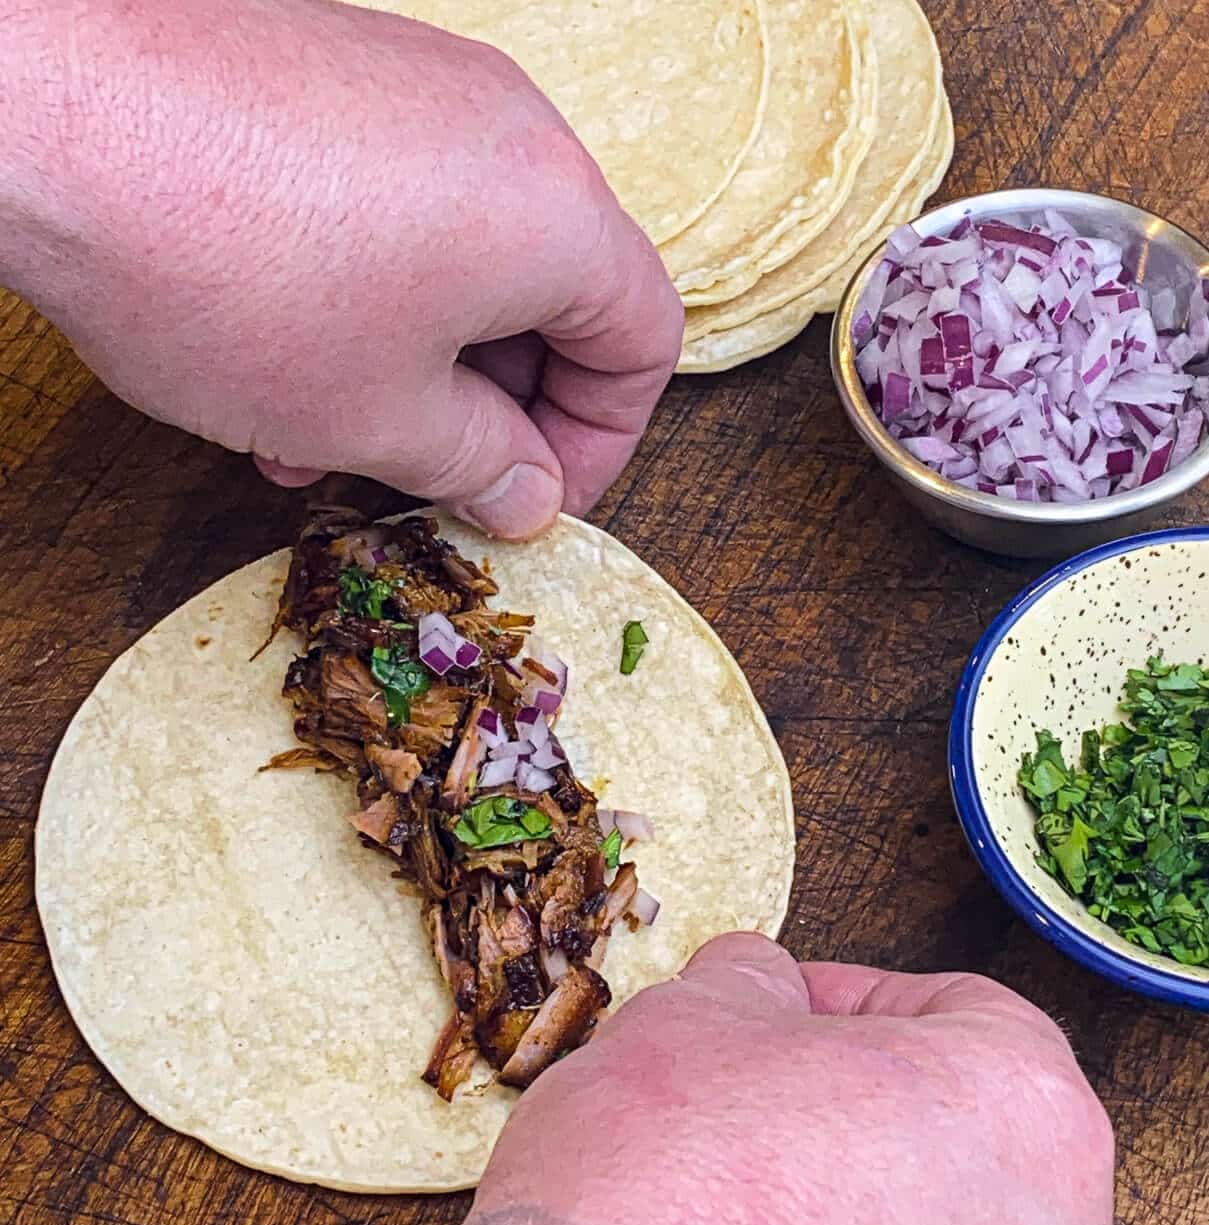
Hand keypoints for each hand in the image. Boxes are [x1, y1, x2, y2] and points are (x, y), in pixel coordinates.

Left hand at [4, 0, 682, 536]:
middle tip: (435, 481)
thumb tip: (526, 490)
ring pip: (466, 258)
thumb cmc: (233, 275)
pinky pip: (398, 206)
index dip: (604, 442)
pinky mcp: (337, 75)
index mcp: (555, 211)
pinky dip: (371, 297)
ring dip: (421, 366)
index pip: (646, 338)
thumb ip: (477, 463)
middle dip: (500, 411)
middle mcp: (507, 128)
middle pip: (557, 294)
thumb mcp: (375, 415)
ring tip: (328, 440)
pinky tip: (283, 359)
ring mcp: (419, 87)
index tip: (539, 499)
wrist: (50, 115)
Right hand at [472, 934, 1114, 1224]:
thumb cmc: (657, 1201)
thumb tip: (760, 991)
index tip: (780, 1014)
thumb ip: (751, 984)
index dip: (852, 998)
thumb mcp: (686, 1018)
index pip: (965, 1014)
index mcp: (1023, 1112)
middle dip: (854, 1124)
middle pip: (961, 1153)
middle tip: (749, 1121)